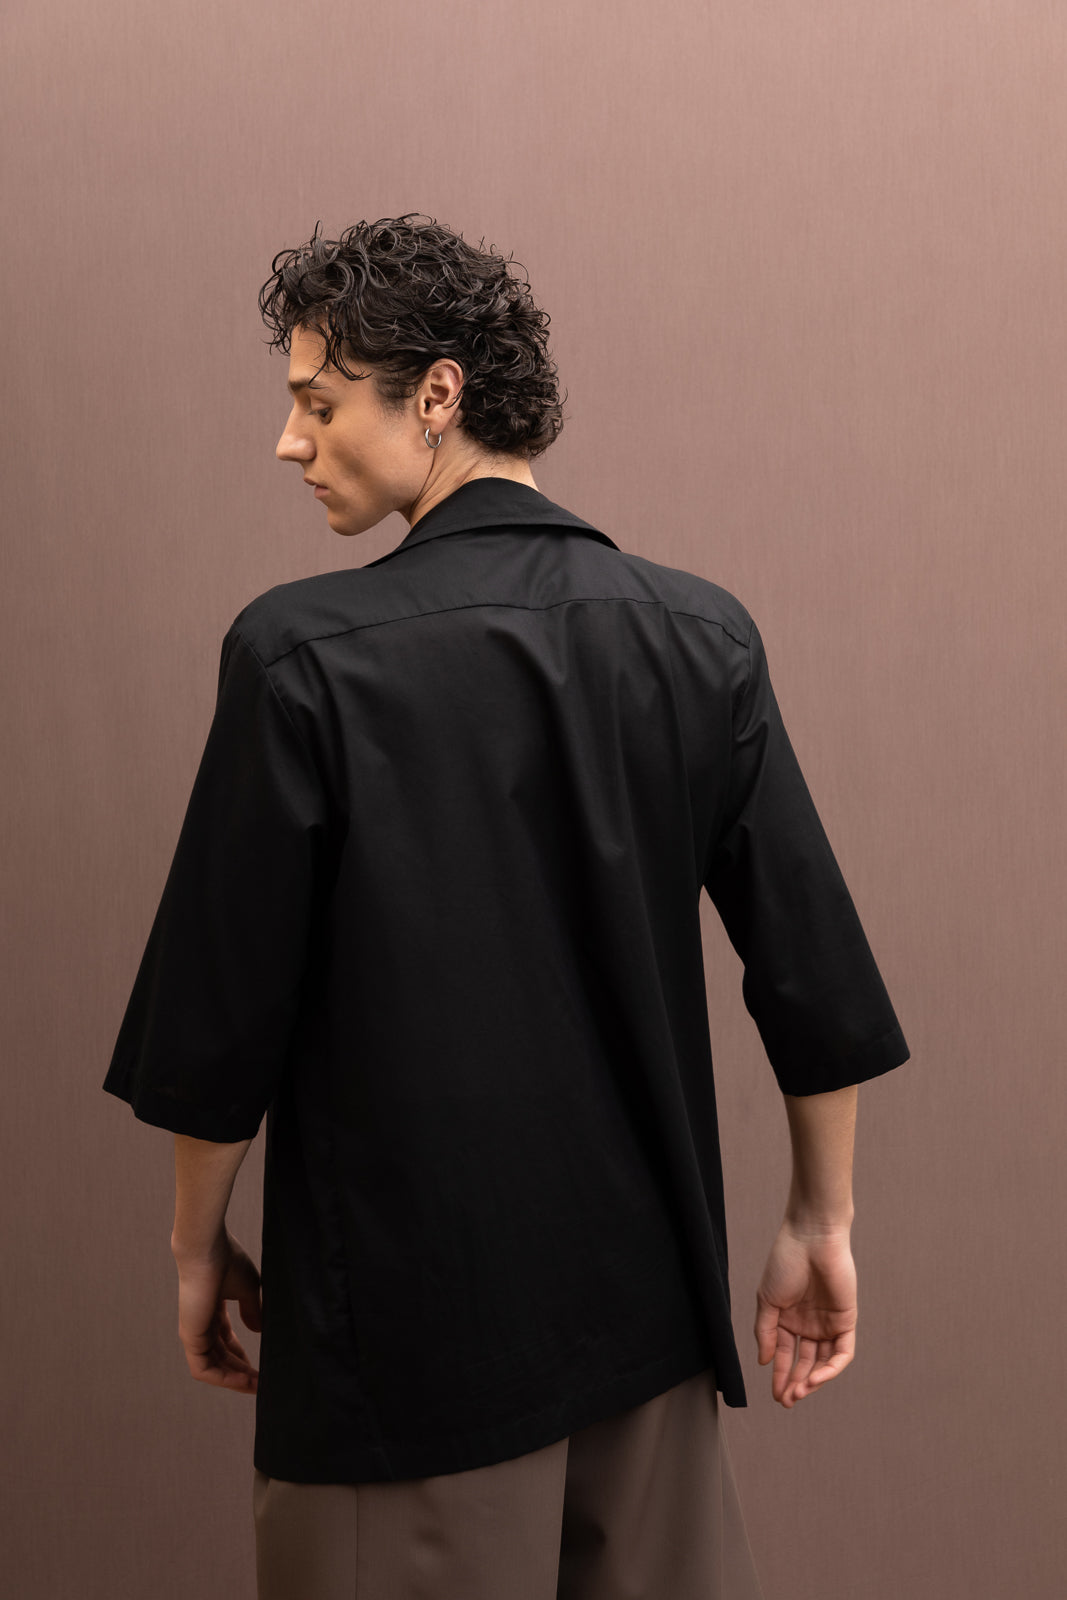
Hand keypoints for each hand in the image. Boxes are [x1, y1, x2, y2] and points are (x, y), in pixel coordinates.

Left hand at [173, 1231, 261, 1394]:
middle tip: (262, 1384)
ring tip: (256, 1387)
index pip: (227, 1341)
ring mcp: (194, 1332)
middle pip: (221, 1357)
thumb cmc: (227, 1260)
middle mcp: (201, 1324)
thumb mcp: (248, 1288)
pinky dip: (223, 1378)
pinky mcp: (190, 1337)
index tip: (261, 1368)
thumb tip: (258, 1330)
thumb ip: (252, 1310)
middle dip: (242, 1372)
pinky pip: (204, 1369)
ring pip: (213, 1367)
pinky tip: (244, 1381)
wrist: (207, 1248)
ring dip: (235, 1380)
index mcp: (213, 1311)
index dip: (243, 1357)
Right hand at [754, 1220, 856, 1407]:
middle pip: (804, 1362)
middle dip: (795, 1383)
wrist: (811, 1239)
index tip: (775, 1395)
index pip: (785, 1355)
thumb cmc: (785, 1263)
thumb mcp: (767, 1300)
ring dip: (811, 1380)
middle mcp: (809, 1324)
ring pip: (823, 1362)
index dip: (780, 1376)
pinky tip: (815, 1377)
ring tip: (798, 1392)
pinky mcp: (846, 1321)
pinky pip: (842, 1352)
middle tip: (786, 1400)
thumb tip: (764, 1362)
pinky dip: (830, 1368)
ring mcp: (828, 1324)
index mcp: (788, 1319)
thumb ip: (765, 1332)